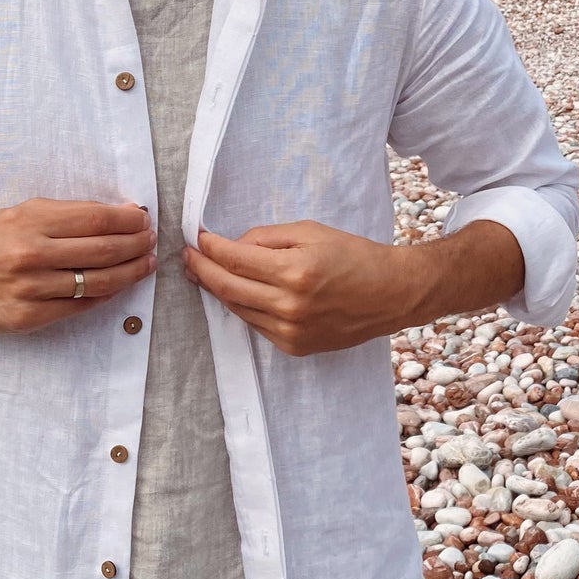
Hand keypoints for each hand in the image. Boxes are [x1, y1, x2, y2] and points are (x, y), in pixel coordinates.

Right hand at [0, 197, 155, 332]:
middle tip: (150, 240)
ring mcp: (29, 289)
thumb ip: (65, 214)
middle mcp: (30, 254)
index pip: (95, 219)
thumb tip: (116, 213)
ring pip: (97, 281)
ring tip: (146, 263)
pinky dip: (106, 294)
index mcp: (29, 221)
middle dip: (136, 244)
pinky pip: (80, 306)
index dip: (127, 219)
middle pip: (103, 250)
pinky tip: (119, 285)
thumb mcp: (19, 213)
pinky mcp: (28, 317)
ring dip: (130, 271)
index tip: (142, 218)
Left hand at [184, 220, 409, 356]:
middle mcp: (289, 305)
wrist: (390, 293)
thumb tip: (232, 246)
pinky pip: (256, 324)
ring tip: (204, 273)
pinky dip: (243, 306)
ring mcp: (290, 331)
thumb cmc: (354, 255)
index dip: (210, 247)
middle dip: (202, 269)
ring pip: (237, 308)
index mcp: (295, 271)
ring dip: (218, 289)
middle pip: (227, 287)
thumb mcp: (311, 232)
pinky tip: (239, 292)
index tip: (197, 238)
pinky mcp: (294, 346)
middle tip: (188, 256)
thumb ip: (268, 238)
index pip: (235, 259)